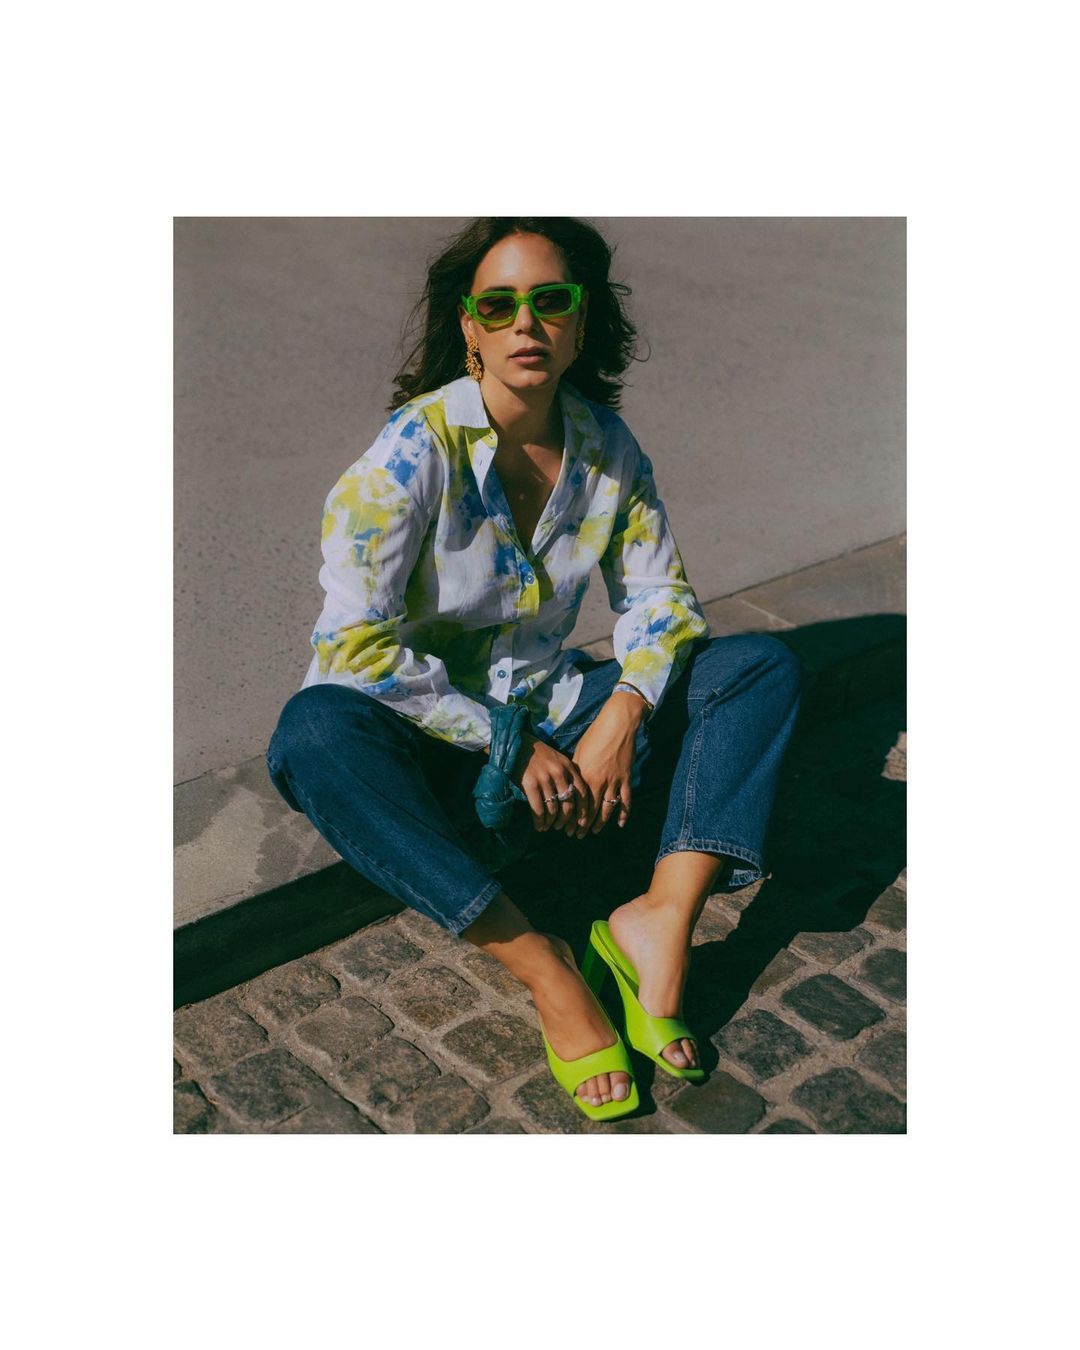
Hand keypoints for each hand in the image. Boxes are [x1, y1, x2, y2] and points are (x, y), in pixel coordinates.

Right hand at [510, 732, 593, 833]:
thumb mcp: (557, 759)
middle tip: (562, 828)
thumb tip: (575, 799)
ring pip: (553, 809)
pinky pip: (538, 809)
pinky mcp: (530, 784)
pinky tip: (539, 826)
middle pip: (568, 804)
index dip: (583, 810)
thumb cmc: (537, 754)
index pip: (582, 793)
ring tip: (548, 827)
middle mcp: (559, 773)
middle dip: (566, 820)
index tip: (581, 822)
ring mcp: (544, 778)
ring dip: (551, 822)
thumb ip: (568, 774)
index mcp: (568, 766)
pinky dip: (539, 821)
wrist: (516, 744)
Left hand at [569, 697, 643, 837]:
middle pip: (590, 810)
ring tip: (594, 833)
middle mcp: (599, 782)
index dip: (572, 817)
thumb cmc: (595, 736)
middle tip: (576, 835)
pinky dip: (623, 814)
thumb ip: (576, 771)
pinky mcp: (626, 779)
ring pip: (607, 809)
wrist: (617, 725)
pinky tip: (620, 824)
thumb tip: (570, 783)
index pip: (577, 803)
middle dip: (583, 825)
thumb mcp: (579, 752)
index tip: (566, 827)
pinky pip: (626, 801)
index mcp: (584, 775)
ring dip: (600, 823)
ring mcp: (614, 782)